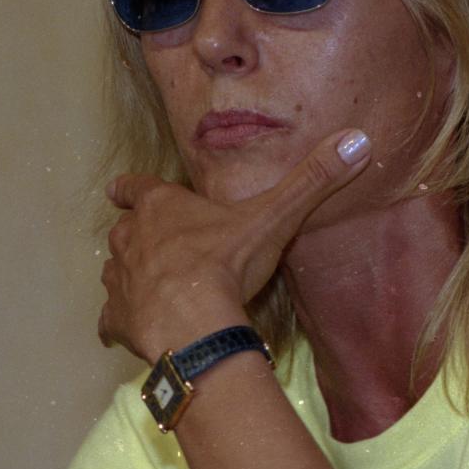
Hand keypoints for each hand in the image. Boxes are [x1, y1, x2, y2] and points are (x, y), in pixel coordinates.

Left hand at [97, 128, 372, 362]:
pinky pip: (110, 319)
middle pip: (124, 230)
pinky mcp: (118, 319)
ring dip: (127, 274)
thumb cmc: (228, 263)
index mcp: (161, 208)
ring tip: (146, 284)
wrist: (196, 325)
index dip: (129, 188)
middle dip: (136, 235)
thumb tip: (358, 138)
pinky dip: (118, 322)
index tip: (117, 189)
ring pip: (113, 270)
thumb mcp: (274, 216)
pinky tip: (126, 331)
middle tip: (152, 244)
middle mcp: (132, 238)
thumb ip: (312, 179)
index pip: (136, 188)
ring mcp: (120, 281)